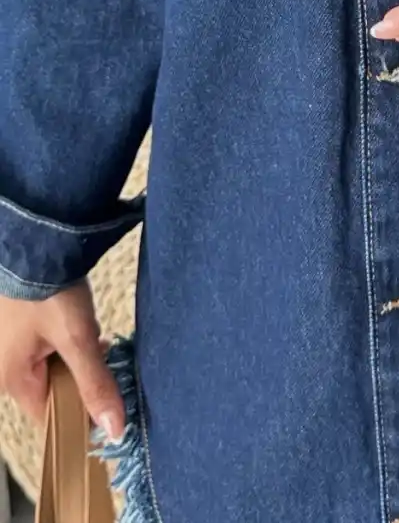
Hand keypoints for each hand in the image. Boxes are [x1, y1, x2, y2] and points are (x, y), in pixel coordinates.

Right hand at [0, 282, 124, 438]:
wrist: (35, 241)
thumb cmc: (50, 291)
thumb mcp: (78, 337)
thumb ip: (95, 383)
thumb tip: (113, 430)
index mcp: (11, 379)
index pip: (49, 416)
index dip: (81, 413)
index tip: (110, 400)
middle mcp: (4, 367)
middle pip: (51, 389)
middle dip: (80, 374)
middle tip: (99, 349)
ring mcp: (8, 345)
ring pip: (50, 365)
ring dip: (74, 354)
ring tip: (90, 332)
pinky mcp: (16, 326)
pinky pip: (44, 346)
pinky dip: (64, 338)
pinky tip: (77, 319)